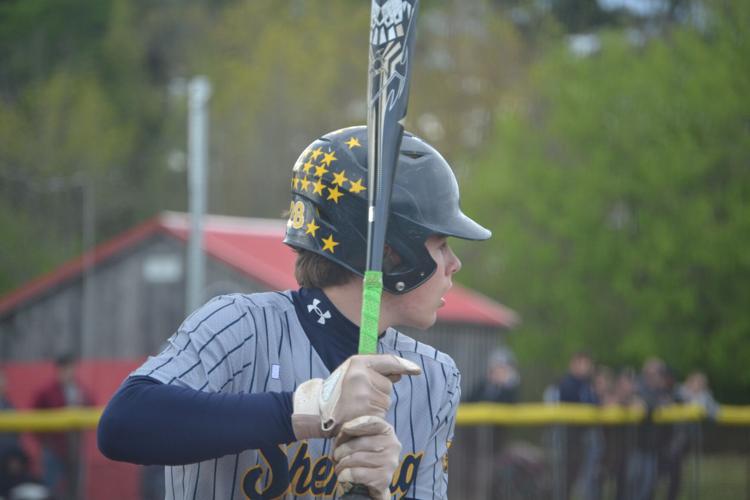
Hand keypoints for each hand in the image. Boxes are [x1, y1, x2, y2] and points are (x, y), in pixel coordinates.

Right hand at [292, 354, 420, 439]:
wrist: (317, 413)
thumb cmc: (338, 392)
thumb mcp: (352, 372)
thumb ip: (375, 369)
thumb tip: (401, 373)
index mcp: (356, 363)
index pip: (388, 361)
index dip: (404, 365)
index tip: (416, 370)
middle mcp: (361, 376)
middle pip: (388, 385)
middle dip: (379, 392)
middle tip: (358, 396)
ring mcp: (363, 395)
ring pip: (385, 400)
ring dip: (376, 405)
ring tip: (357, 406)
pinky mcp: (365, 413)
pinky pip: (381, 414)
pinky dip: (374, 417)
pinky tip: (359, 416)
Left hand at [334, 415, 400, 499]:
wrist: (371, 482)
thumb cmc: (363, 456)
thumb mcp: (359, 439)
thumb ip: (351, 431)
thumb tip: (342, 431)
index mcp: (387, 431)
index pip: (374, 422)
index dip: (358, 424)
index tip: (344, 428)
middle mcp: (392, 445)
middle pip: (360, 442)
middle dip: (342, 449)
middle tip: (335, 455)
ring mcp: (390, 462)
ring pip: (357, 458)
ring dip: (341, 463)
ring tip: (338, 466)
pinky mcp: (384, 478)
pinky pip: (357, 474)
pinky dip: (345, 474)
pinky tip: (342, 476)